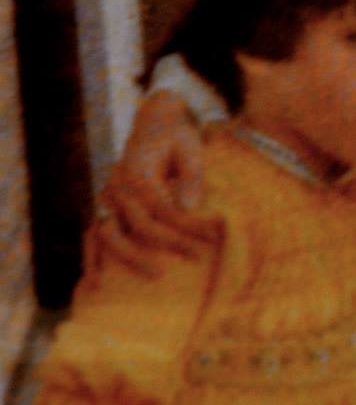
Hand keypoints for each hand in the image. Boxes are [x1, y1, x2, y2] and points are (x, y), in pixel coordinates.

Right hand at [91, 95, 221, 277]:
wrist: (153, 122)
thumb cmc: (176, 136)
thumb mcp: (190, 147)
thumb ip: (191, 177)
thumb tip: (187, 208)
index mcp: (137, 171)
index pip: (162, 207)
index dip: (188, 223)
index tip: (212, 235)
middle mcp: (117, 185)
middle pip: (140, 224)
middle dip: (170, 243)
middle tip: (195, 256)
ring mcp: (107, 197)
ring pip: (110, 234)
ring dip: (130, 258)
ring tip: (155, 275)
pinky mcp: (105, 205)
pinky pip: (93, 235)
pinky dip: (92, 257)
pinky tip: (95, 282)